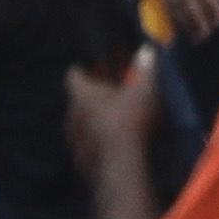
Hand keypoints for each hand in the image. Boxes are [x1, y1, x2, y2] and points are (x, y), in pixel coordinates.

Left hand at [64, 49, 158, 184]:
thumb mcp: (145, 89)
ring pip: (80, 124)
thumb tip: (147, 51)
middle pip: (78, 99)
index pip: (73, 75)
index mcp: (82, 95)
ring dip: (94, 119)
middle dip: (93, 95)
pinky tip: (115, 142)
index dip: (83, 69)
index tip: (93, 66)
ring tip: (114, 118)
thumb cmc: (131, 120)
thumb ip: (145, 68)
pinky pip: (87, 144)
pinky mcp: (81, 161)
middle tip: (112, 91)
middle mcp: (72, 116)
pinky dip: (97, 140)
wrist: (122, 167)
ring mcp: (74, 141)